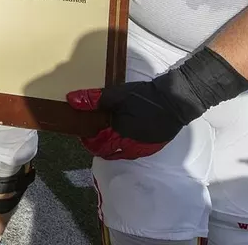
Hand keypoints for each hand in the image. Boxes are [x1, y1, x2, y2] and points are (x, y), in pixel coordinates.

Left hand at [67, 47, 247, 160]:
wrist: (176, 100)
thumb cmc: (145, 98)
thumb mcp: (117, 95)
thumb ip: (93, 99)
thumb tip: (71, 100)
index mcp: (120, 137)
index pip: (96, 145)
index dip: (87, 138)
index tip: (82, 128)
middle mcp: (131, 148)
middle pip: (107, 151)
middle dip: (97, 142)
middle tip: (92, 128)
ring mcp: (143, 149)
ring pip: (120, 152)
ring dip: (110, 144)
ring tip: (106, 130)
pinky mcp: (152, 146)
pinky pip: (133, 150)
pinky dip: (123, 144)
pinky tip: (123, 132)